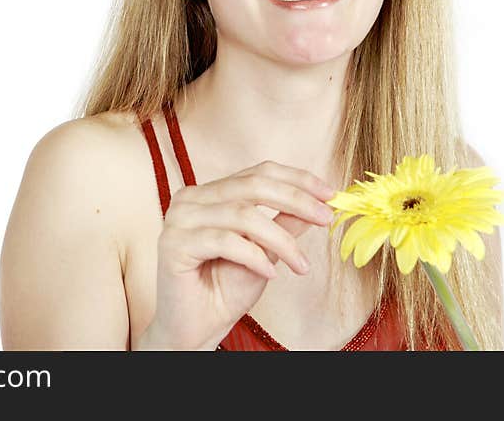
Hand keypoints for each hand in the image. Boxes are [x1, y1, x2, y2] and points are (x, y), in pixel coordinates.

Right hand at [141, 160, 335, 349]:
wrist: (195, 330)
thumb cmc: (225, 291)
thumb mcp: (265, 251)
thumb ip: (284, 223)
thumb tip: (319, 201)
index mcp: (209, 193)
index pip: (258, 173)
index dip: (297, 180)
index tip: (330, 193)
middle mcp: (190, 198)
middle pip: (252, 186)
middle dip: (296, 200)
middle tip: (325, 218)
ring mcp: (177, 219)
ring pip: (242, 214)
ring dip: (281, 240)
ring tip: (300, 264)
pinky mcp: (173, 243)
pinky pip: (225, 241)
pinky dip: (255, 257)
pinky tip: (270, 273)